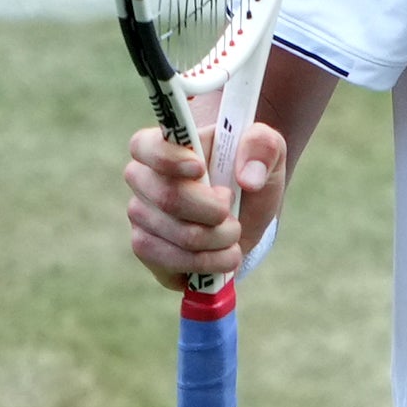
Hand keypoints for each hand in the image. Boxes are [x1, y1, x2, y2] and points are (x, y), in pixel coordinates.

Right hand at [124, 121, 288, 293]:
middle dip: (215, 210)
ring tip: (233, 231)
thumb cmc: (247, 173)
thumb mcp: (266, 149)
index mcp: (161, 144)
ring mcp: (139, 216)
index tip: (200, 168)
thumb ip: (262, 147)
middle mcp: (141, 178)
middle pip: (169, 198)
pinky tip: (223, 254)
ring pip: (182, 236)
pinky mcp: (146, 249)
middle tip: (231, 208)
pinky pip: (174, 263)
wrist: (244, 213)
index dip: (169, 159)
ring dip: (222, 239)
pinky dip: (210, 263)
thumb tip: (248, 179)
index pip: (144, 146)